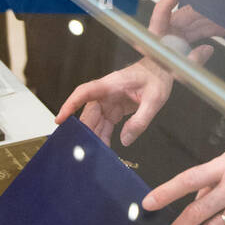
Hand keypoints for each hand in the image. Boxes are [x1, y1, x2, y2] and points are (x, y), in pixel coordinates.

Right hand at [55, 0, 212, 147]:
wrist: (163, 69)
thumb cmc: (158, 76)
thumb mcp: (154, 99)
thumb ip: (140, 120)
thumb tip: (125, 140)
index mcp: (111, 85)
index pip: (84, 93)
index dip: (70, 105)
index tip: (60, 119)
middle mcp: (106, 93)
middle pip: (88, 113)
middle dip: (84, 131)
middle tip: (82, 150)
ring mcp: (110, 101)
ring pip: (95, 121)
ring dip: (94, 136)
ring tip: (94, 154)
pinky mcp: (115, 108)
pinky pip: (105, 124)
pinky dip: (103, 136)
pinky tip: (103, 148)